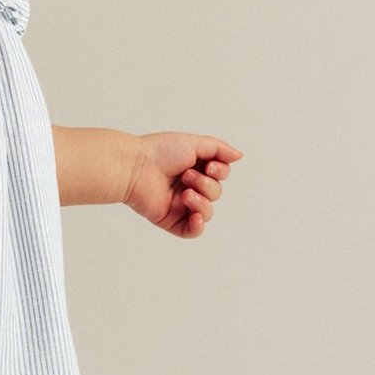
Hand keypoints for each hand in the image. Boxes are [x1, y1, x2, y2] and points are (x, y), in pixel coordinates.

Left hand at [122, 132, 243, 237]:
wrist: (134, 167)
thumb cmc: (159, 152)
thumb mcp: (194, 144)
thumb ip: (218, 149)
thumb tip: (239, 156)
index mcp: (194, 168)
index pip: (221, 174)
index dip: (221, 172)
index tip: (209, 166)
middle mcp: (188, 187)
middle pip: (216, 193)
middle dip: (206, 184)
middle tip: (186, 176)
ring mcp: (180, 205)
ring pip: (207, 212)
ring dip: (201, 201)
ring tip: (184, 193)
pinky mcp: (170, 220)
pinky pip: (192, 231)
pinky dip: (198, 226)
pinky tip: (195, 216)